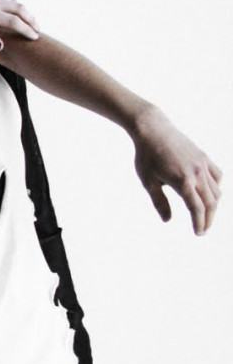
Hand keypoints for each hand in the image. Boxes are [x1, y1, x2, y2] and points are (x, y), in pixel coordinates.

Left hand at [0, 0, 39, 50]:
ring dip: (24, 12)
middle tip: (38, 31)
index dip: (26, 30)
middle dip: (31, 20)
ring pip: (13, 1)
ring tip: (30, 22)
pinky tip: (14, 12)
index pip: (13, 21)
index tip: (34, 37)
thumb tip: (0, 45)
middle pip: (19, 8)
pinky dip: (15, 6)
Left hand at [130, 104, 221, 234]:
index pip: (196, 208)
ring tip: (205, 215)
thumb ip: (159, 202)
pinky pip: (217, 176)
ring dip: (213, 205)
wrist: (153, 130)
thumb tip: (167, 220)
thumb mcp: (148, 181)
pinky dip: (216, 187)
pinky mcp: (204, 157)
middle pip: (210, 202)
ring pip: (217, 190)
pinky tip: (209, 194)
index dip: (199, 223)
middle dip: (208, 218)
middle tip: (203, 229)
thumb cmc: (146, 156)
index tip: (198, 233)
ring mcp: (203, 164)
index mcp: (182, 181)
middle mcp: (197, 173)